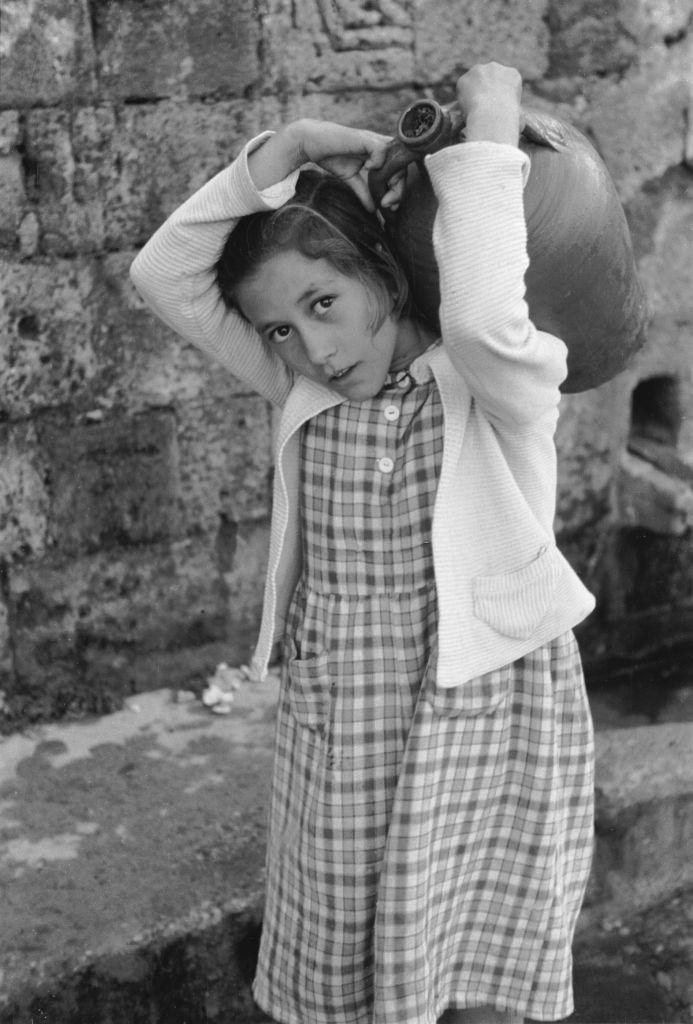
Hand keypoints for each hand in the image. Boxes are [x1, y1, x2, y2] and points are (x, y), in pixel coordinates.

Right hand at [249, 119, 393, 210]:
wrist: (311, 142)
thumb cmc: (331, 156)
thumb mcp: (351, 178)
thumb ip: (364, 192)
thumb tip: (373, 211)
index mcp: (378, 155)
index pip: (398, 171)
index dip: (398, 189)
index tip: (388, 206)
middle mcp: (379, 146)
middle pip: (402, 167)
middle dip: (399, 190)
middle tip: (387, 205)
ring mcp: (373, 141)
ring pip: (396, 160)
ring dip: (393, 182)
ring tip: (383, 198)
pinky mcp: (365, 138)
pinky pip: (381, 150)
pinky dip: (377, 162)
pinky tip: (367, 168)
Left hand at [455, 62, 521, 144]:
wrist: (493, 115)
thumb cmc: (509, 120)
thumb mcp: (520, 119)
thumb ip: (517, 117)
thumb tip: (519, 126)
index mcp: (513, 75)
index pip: (504, 84)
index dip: (499, 98)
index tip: (496, 110)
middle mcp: (496, 68)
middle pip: (487, 80)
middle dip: (484, 93)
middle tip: (481, 111)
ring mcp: (479, 71)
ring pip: (473, 84)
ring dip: (472, 95)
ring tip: (473, 113)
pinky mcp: (464, 78)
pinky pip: (462, 91)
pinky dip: (462, 101)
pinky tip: (465, 111)